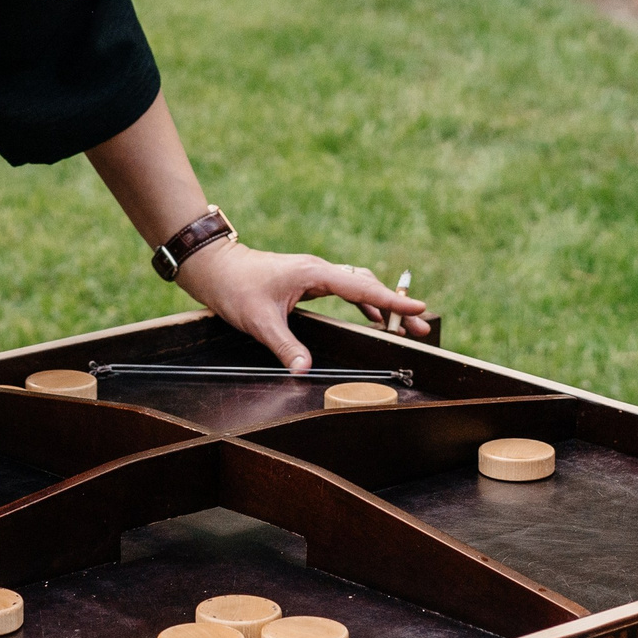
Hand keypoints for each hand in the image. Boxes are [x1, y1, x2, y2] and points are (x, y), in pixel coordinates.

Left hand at [173, 240, 429, 370]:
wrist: (217, 267)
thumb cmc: (236, 288)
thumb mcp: (259, 321)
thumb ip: (285, 346)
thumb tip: (304, 370)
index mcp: (314, 273)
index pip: (361, 287)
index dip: (391, 300)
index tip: (417, 307)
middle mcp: (320, 269)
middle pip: (368, 284)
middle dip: (396, 304)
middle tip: (421, 324)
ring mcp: (315, 273)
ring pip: (359, 284)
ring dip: (382, 302)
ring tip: (405, 323)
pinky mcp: (309, 279)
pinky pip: (345, 288)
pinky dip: (363, 300)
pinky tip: (373, 315)